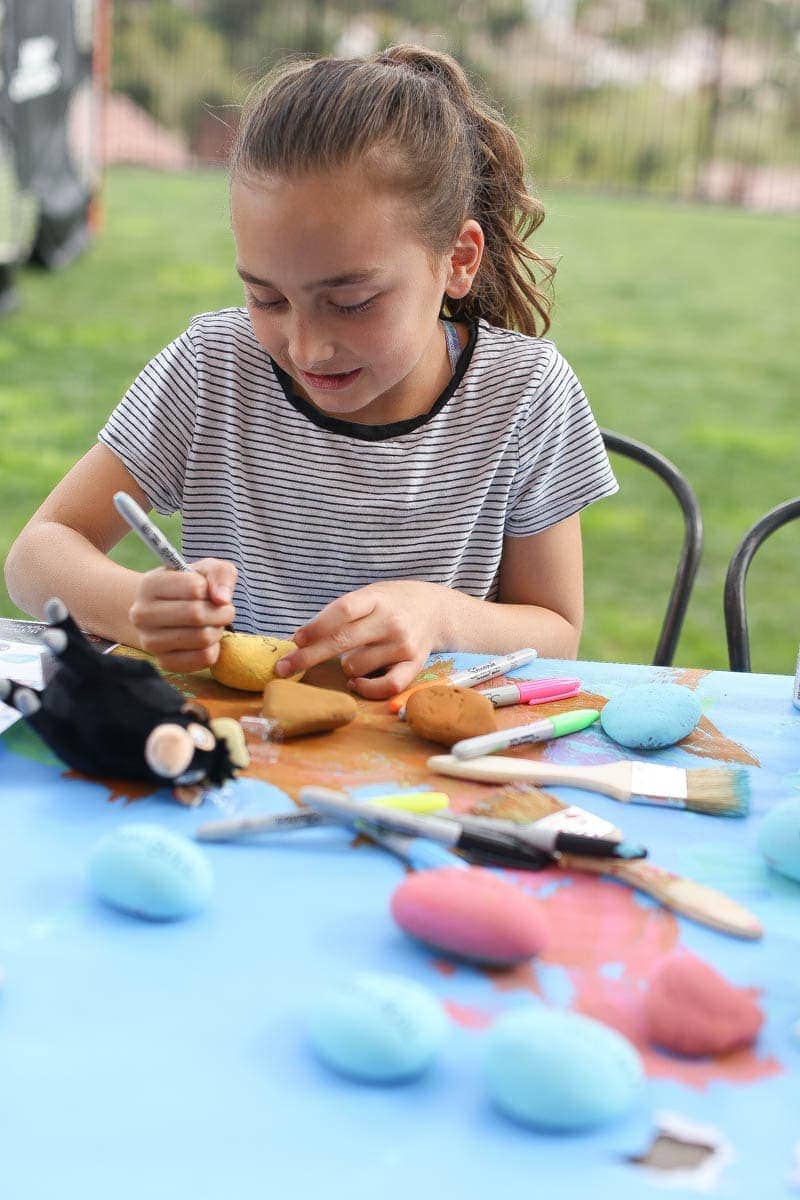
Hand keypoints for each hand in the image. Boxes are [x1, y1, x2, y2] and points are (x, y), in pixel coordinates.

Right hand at [128, 558, 236, 673]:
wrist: (166, 613)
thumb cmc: (190, 588)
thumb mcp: (206, 570)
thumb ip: (220, 574)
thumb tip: (222, 599)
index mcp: (150, 584)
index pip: (194, 587)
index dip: (211, 589)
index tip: (209, 591)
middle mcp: (142, 614)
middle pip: (197, 615)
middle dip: (221, 612)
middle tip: (224, 611)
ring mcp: (150, 641)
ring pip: (202, 638)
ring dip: (217, 630)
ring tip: (212, 624)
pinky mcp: (164, 662)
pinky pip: (203, 658)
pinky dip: (214, 648)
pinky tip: (206, 640)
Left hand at [275, 581, 446, 698]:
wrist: (436, 610)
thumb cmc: (390, 604)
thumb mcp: (368, 596)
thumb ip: (340, 614)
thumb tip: (298, 640)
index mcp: (376, 598)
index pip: (343, 611)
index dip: (317, 626)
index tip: (295, 640)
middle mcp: (391, 621)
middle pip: (342, 641)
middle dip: (308, 657)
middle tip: (283, 668)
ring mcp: (403, 645)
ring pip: (355, 666)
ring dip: (345, 666)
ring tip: (355, 655)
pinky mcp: (414, 666)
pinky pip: (386, 686)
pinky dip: (366, 688)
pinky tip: (356, 682)